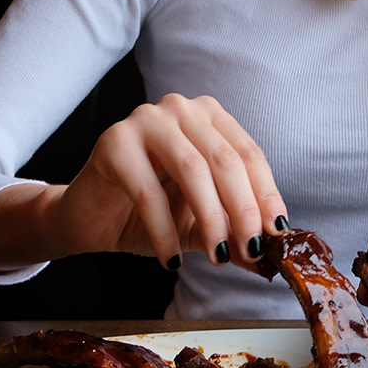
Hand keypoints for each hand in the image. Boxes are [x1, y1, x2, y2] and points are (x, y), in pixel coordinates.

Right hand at [0, 94, 287, 272]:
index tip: (277, 234)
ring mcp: (145, 119)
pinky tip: (171, 259)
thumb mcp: (199, 223)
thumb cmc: (148, 214)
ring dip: (211, 219)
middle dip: (243, 211)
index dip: (266, 196)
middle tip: (250, 251)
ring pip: (192, 170)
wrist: (90, 219)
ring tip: (218, 256)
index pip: (249, 154)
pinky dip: (164, 230)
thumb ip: (232, 231)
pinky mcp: (113, 142)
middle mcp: (180, 109)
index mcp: (209, 117)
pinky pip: (148, 191)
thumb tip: (271, 254)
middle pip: (226, 160)